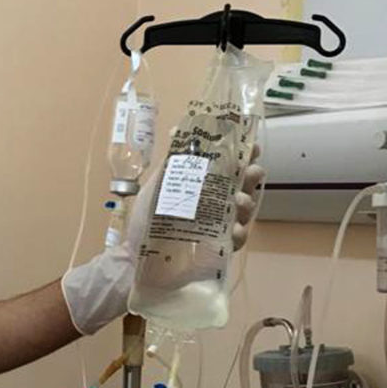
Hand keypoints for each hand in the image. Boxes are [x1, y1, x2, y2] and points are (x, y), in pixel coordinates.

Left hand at [60, 147, 264, 334]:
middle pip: (244, 185)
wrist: (134, 260)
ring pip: (244, 211)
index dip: (243, 154)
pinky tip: (233, 229)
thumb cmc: (145, 222)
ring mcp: (218, 227)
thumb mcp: (156, 187)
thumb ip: (172, 161)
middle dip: (252, 176)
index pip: (230, 166)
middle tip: (250, 171)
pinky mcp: (218, 250)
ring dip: (247, 202)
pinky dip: (237, 233)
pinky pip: (235, 239)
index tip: (251, 145)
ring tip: (239, 200)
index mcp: (202, 186)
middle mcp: (214, 204)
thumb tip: (179, 127)